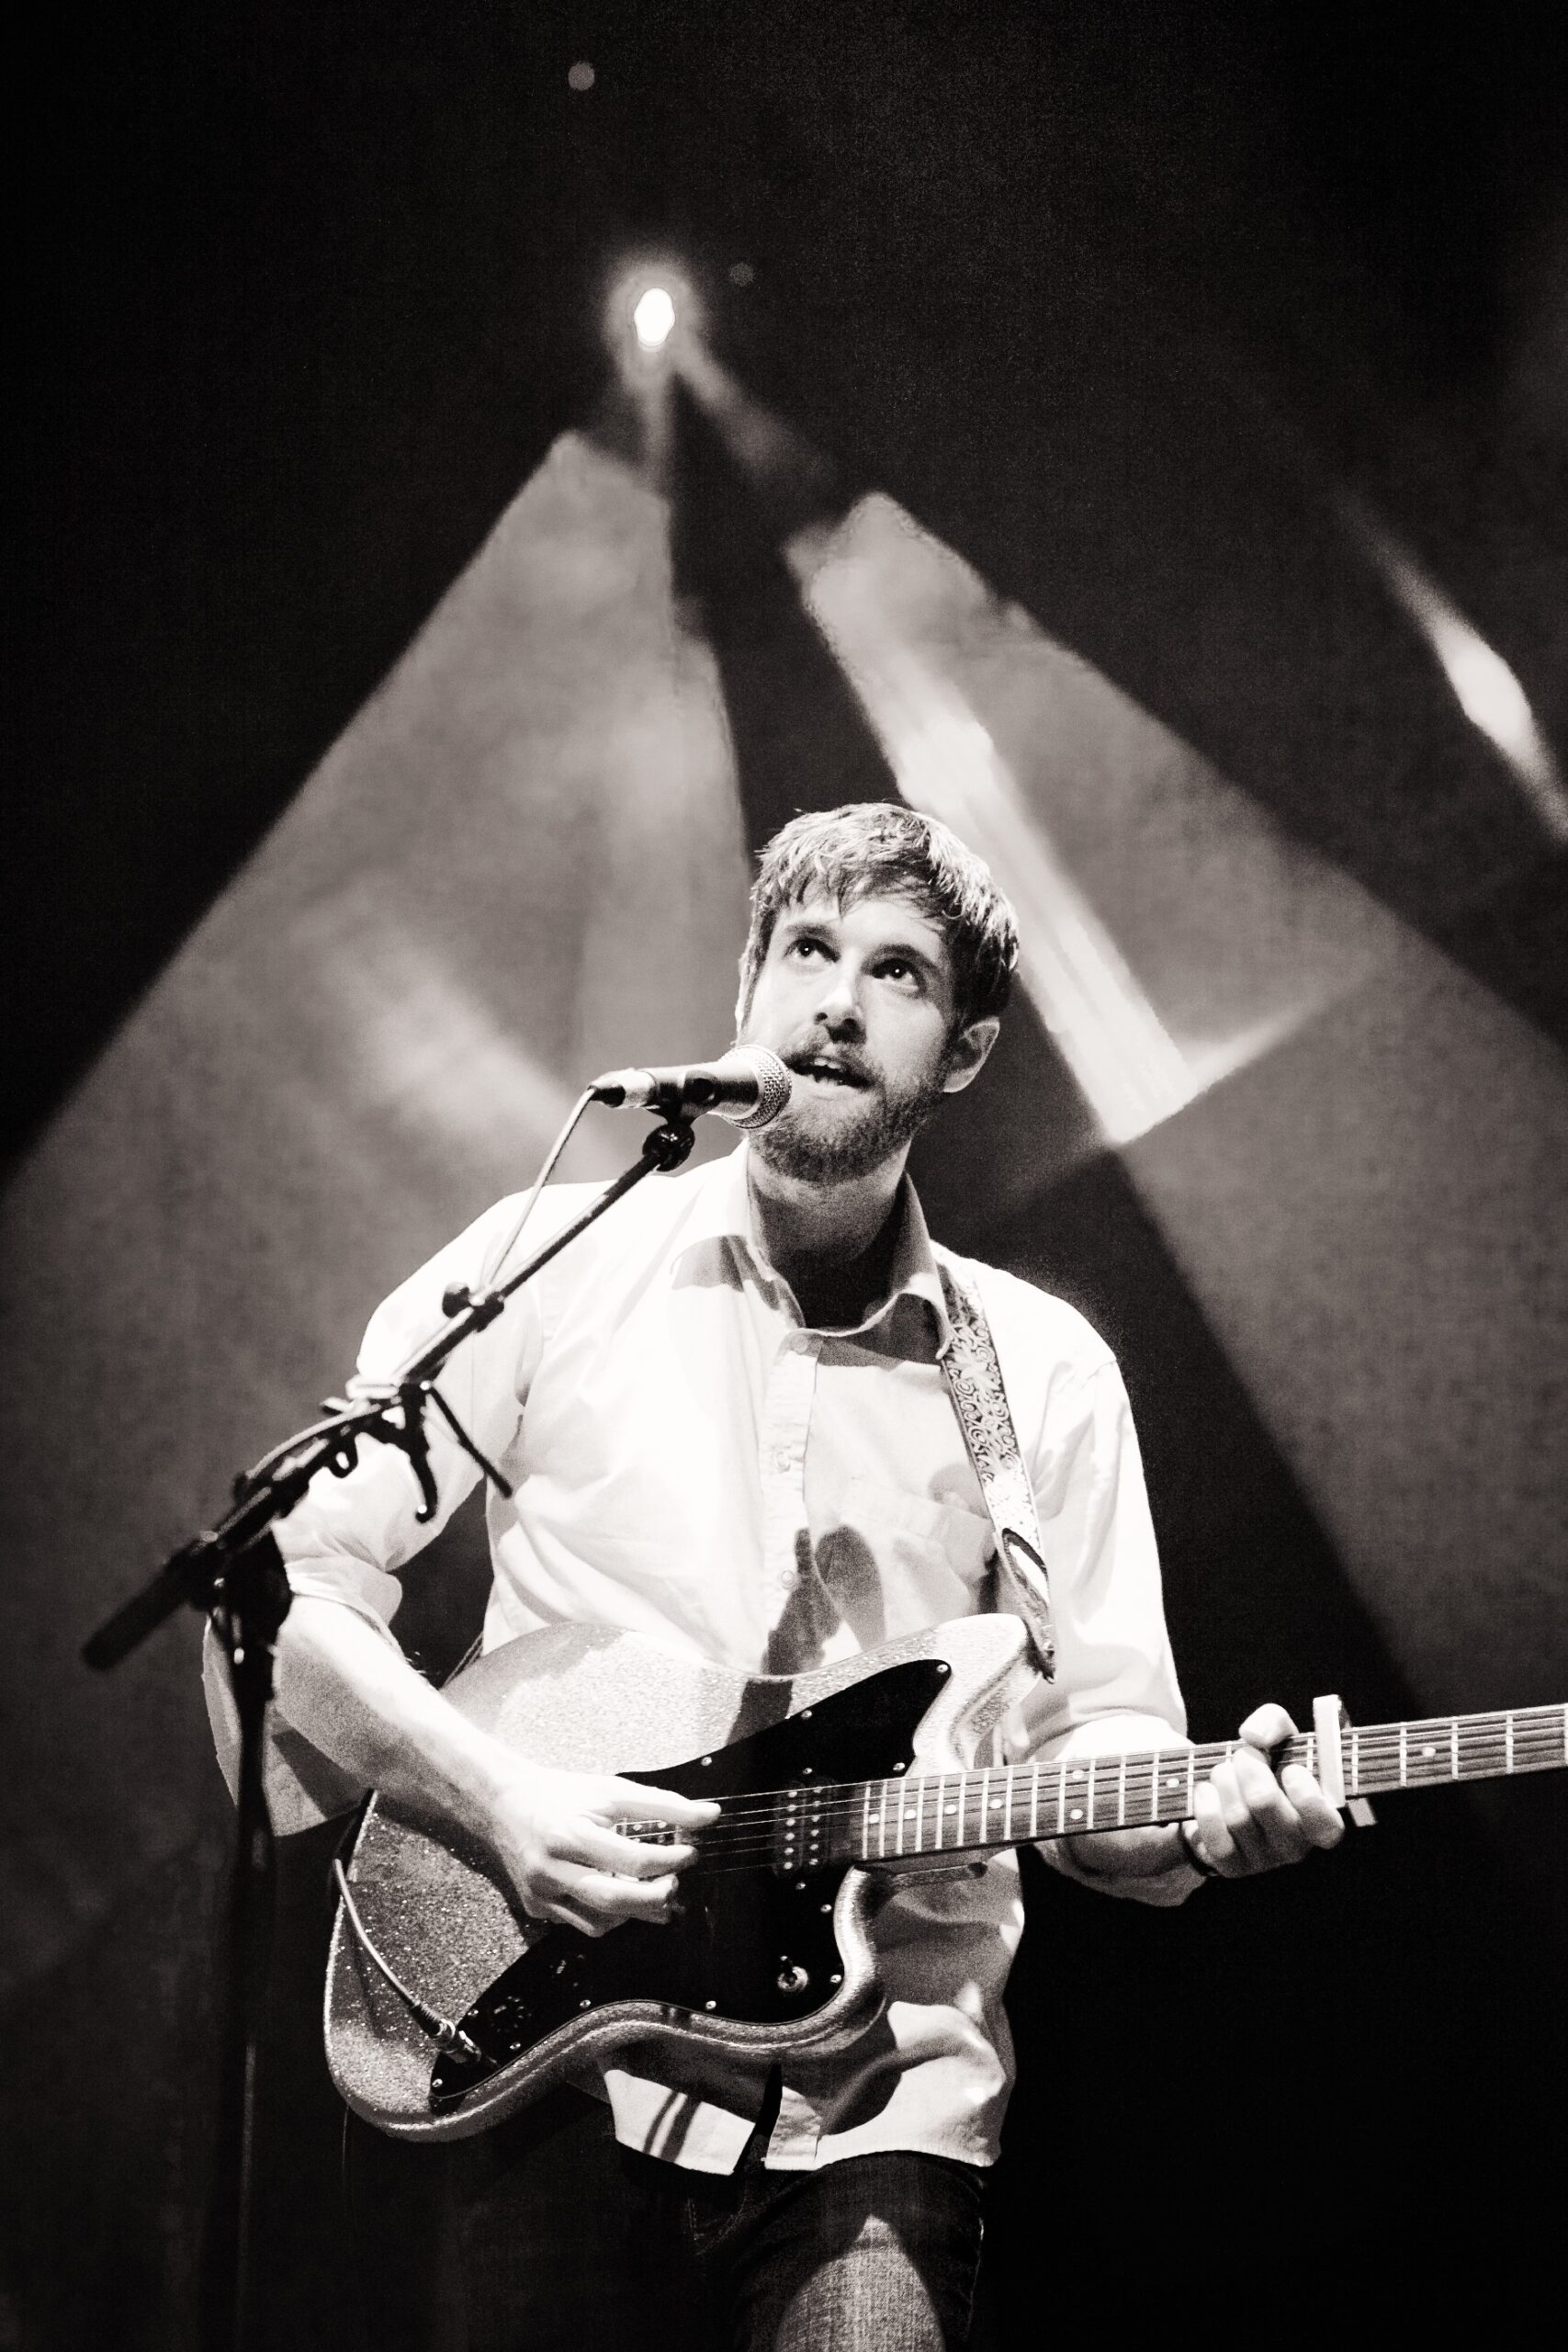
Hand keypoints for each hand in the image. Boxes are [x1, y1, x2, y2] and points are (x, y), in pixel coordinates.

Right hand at [483, 1761, 719, 1936]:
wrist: (502, 1805)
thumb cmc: (561, 1794)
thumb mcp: (611, 1790)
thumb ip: (662, 1805)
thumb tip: (710, 1816)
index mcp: (569, 1834)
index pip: (630, 1860)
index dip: (668, 1861)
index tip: (690, 1852)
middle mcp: (550, 1870)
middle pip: (614, 1901)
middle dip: (655, 1899)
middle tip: (675, 1885)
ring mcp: (540, 1894)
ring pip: (599, 1923)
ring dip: (634, 1913)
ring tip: (653, 1892)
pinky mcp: (536, 1909)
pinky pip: (581, 1923)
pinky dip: (608, 1915)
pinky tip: (620, 1895)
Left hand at [1186, 1703, 1343, 1877]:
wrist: (1232, 1792)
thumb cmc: (1268, 1765)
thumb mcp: (1278, 1736)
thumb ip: (1274, 1722)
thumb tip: (1254, 1736)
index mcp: (1319, 1819)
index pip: (1326, 1827)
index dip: (1306, 1795)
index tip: (1290, 1769)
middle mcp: (1296, 1846)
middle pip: (1264, 1802)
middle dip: (1248, 1766)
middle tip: (1245, 1755)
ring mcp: (1265, 1861)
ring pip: (1236, 1815)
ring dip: (1224, 1780)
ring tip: (1225, 1772)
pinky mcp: (1234, 1868)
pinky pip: (1216, 1839)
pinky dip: (1206, 1806)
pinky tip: (1207, 1792)